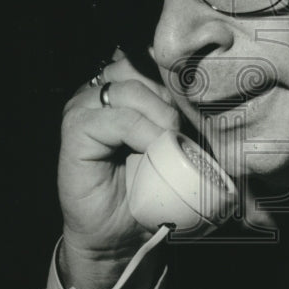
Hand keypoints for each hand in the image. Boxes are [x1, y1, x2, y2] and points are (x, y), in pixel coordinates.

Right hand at [57, 48, 180, 288]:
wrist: (119, 234)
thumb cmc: (147, 189)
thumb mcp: (173, 143)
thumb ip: (180, 112)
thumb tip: (213, 89)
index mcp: (121, 86)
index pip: (146, 55)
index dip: (173, 71)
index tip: (196, 94)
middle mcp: (98, 90)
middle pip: (139, 66)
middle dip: (169, 94)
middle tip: (182, 127)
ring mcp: (83, 108)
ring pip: (129, 89)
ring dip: (159, 114)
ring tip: (170, 142)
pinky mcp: (75, 130)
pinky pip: (117, 118)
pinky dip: (142, 132)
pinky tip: (154, 149)